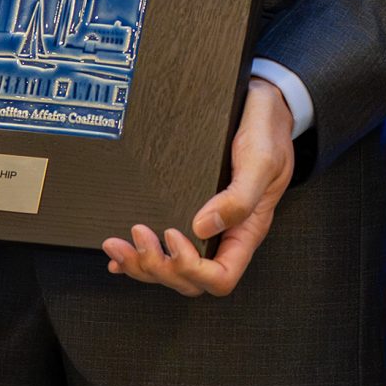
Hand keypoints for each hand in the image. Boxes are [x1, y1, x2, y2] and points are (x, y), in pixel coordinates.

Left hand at [101, 77, 293, 296]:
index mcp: (245, 231)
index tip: (174, 234)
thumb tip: (202, 227)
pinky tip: (120, 256)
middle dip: (158, 266)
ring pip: (172, 269)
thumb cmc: (268, 134)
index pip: (221, 277)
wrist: (263, 106)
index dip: (192, 268)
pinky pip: (164, 248)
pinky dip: (138, 257)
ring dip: (141, 264)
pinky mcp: (189, 210)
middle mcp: (225, 235)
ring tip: (116, 245)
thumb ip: (238, 198)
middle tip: (137, 234)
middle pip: (189, 279)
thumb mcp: (261, 162)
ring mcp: (207, 227)